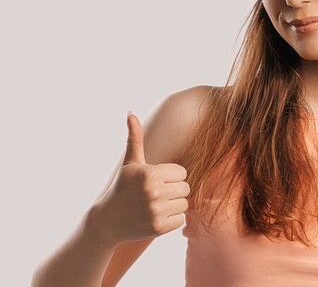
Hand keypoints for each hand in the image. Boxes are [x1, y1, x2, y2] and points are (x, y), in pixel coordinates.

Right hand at [91, 111, 189, 246]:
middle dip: (174, 191)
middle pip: (186, 188)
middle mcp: (153, 192)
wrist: (107, 221)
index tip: (157, 181)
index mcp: (150, 173)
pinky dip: (171, 220)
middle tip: (156, 194)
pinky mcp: (158, 228)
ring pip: (185, 204)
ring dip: (174, 205)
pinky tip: (155, 217)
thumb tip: (131, 112)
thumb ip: (135, 138)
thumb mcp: (130, 163)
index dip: (171, 176)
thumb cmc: (123, 187)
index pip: (182, 172)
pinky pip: (181, 219)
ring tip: (156, 205)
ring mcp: (155, 211)